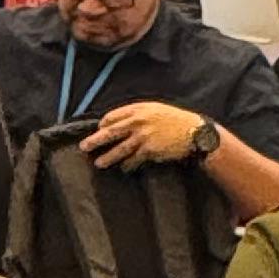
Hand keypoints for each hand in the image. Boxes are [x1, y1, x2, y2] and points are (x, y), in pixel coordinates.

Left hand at [83, 100, 204, 169]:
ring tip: (98, 163)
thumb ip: (138, 114)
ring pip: (119, 149)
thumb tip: (121, 123)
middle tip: (84, 147)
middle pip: (110, 132)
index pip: (112, 116)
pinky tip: (123, 168)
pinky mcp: (149, 151)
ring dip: (107, 157)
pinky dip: (127, 165)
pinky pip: (133, 160)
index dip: (103, 124)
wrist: (194, 132)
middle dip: (95, 140)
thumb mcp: (156, 109)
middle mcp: (138, 122)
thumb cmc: (175, 120)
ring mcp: (142, 137)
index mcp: (138, 109)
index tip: (99, 129)